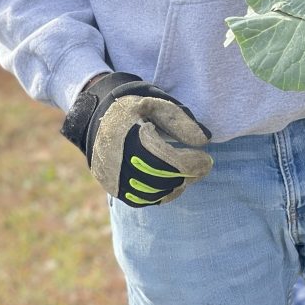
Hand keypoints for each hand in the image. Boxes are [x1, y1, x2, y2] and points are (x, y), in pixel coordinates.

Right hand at [60, 72, 212, 205]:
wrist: (97, 117)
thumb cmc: (132, 108)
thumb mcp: (154, 104)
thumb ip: (179, 120)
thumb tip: (204, 140)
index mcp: (130, 139)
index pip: (167, 161)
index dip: (191, 163)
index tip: (207, 159)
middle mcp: (119, 163)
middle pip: (162, 179)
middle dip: (187, 175)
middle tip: (204, 166)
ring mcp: (114, 178)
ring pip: (153, 193)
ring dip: (177, 185)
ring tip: (190, 173)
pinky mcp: (113, 188)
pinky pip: (142, 200)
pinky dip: (162, 194)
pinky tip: (175, 183)